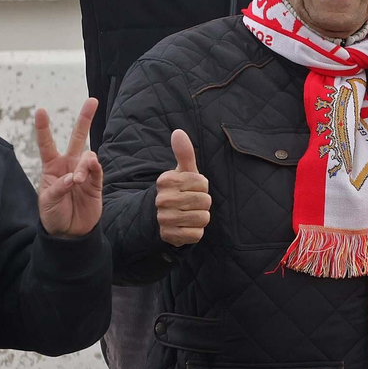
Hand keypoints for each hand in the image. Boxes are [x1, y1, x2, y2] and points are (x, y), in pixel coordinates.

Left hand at [37, 98, 102, 238]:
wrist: (69, 233)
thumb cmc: (53, 215)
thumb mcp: (48, 202)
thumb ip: (58, 187)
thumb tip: (73, 177)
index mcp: (52, 167)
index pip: (47, 144)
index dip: (44, 128)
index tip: (41, 110)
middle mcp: (69, 165)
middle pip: (78, 137)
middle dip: (85, 119)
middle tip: (93, 101)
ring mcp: (84, 173)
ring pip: (88, 156)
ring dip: (84, 165)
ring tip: (78, 181)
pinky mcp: (96, 183)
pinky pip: (97, 170)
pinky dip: (93, 170)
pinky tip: (86, 176)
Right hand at [156, 129, 211, 245]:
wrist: (162, 217)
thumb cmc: (179, 190)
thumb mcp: (183, 172)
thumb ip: (184, 153)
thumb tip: (178, 132)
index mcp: (166, 180)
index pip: (202, 182)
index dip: (202, 186)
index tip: (191, 188)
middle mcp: (163, 199)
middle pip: (205, 201)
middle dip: (203, 202)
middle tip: (191, 203)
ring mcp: (165, 219)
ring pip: (203, 218)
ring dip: (201, 217)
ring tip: (189, 214)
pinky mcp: (170, 236)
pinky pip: (198, 234)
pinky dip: (196, 231)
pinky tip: (186, 227)